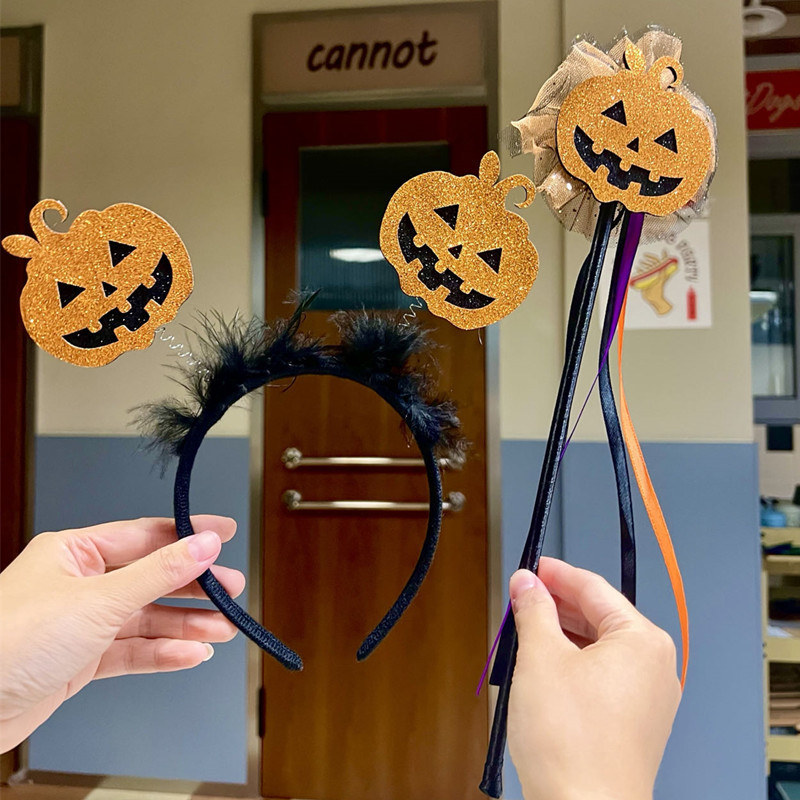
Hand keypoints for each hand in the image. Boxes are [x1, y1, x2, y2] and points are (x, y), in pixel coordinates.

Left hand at [0, 516, 243, 752]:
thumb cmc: (11, 641)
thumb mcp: (99, 600)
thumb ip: (158, 572)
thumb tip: (203, 543)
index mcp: (75, 552)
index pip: (145, 535)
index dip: (188, 534)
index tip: (225, 532)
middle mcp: (79, 584)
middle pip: (151, 579)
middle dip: (193, 587)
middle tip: (231, 590)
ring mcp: (81, 624)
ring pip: (146, 618)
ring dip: (185, 625)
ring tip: (223, 629)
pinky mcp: (80, 661)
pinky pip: (133, 651)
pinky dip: (163, 653)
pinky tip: (191, 654)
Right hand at [507, 558, 680, 799]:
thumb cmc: (568, 739)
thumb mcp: (540, 657)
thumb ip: (534, 610)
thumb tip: (526, 581)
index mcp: (642, 641)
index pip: (595, 589)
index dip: (558, 574)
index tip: (532, 567)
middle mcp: (655, 667)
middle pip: (601, 617)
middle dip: (558, 604)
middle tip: (522, 594)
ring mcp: (648, 699)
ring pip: (601, 648)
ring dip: (563, 634)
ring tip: (527, 627)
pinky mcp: (635, 724)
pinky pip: (604, 676)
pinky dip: (574, 663)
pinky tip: (544, 664)